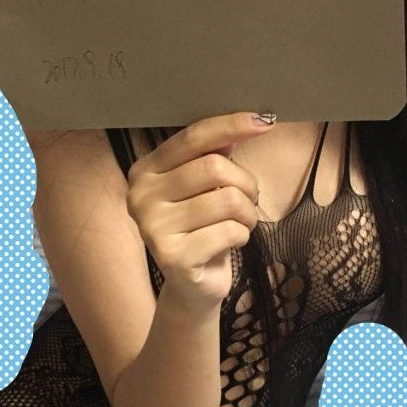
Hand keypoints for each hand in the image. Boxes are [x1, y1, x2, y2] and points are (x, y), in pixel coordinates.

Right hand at [125, 112, 274, 308]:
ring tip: (241, 224)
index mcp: (145, 171)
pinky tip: (231, 243)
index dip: (231, 125)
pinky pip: (228, 231)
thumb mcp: (206, 187)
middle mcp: (140, 196)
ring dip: (248, 213)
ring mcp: (153, 228)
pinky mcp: (172, 257)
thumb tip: (247, 122)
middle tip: (248, 202)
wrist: (192, 286)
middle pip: (214, 168)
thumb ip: (216, 154)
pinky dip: (242, 235)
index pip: (193, 137)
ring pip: (227, 200)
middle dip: (246, 184)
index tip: (265, 121)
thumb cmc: (202, 228)